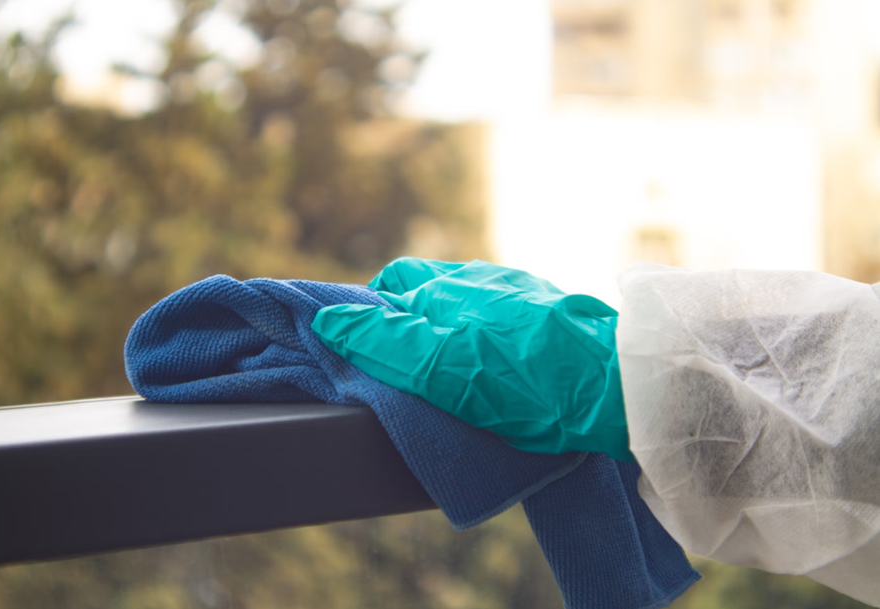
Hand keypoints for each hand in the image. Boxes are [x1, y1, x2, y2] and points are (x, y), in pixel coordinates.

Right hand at [312, 257, 631, 461]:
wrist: (619, 389)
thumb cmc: (527, 383)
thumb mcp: (443, 367)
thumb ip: (386, 341)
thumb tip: (329, 319)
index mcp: (453, 286)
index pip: (394, 282)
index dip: (375, 309)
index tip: (369, 345)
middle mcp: (487, 279)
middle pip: (431, 287)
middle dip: (411, 316)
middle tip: (409, 363)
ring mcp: (525, 293)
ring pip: (469, 299)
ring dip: (450, 323)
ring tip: (454, 367)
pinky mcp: (555, 312)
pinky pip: (505, 313)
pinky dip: (488, 332)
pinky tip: (500, 363)